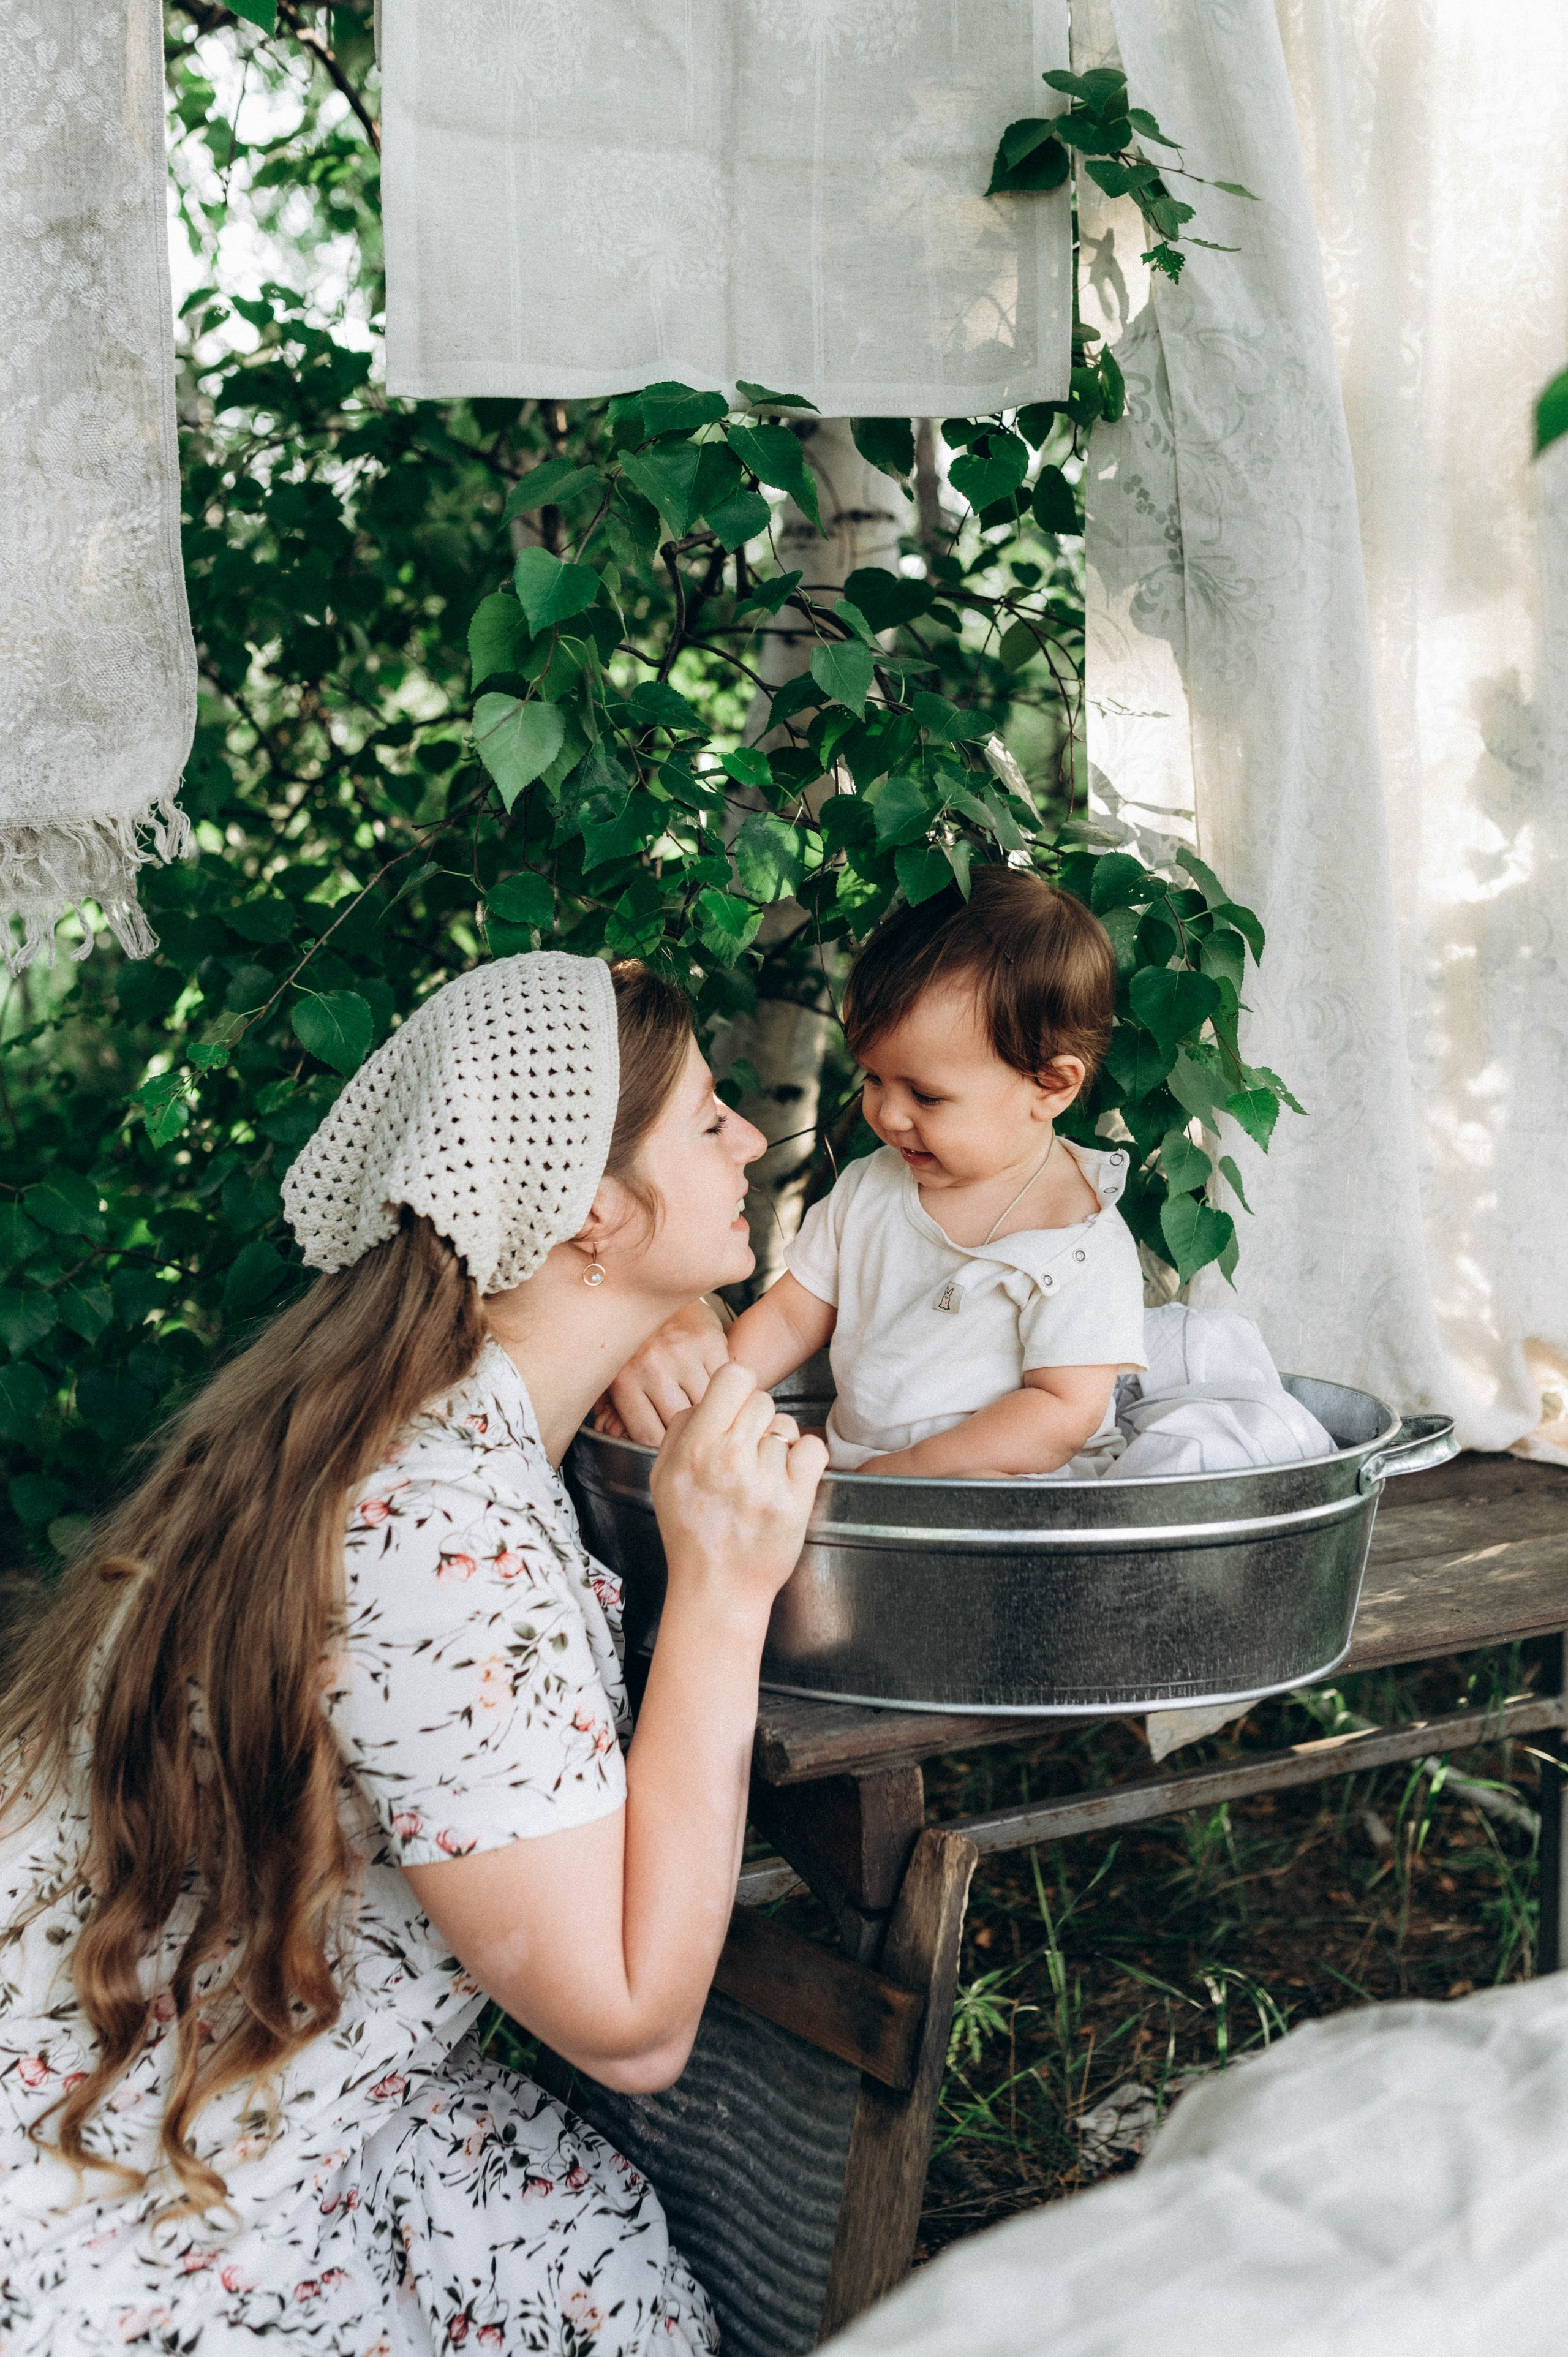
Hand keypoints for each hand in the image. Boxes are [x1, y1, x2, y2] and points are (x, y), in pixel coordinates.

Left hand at [598, 1300, 731, 1443]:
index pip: (649, 1437)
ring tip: (711, 1412)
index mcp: (625, 1381)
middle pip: (683, 1424)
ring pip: (710, 1404)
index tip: (671, 1446)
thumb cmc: (630, 1337)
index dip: (664, 1448)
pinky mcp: (711, 1340)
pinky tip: (721, 1387)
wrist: (647, 1281)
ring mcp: (685, 1353)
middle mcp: (654, 1367)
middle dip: (692, 1433)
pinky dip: (728, 1388)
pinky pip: (728, 1380)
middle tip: (696, 1432)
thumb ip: (612, 1411)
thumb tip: (615, 1439)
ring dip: (714, 1411)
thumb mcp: (611, 1372)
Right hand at [651, 1361, 825, 1619]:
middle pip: (763, 1400)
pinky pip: (814, 1448)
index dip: (738, 1389)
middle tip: (746, 1452)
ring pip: (787, 1427)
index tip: (735, 1408)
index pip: (734, 1376)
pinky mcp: (795, 1500)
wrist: (716, 1589)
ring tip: (761, 1475)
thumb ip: (680, 1429)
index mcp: (695, 1447)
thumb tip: (708, 1398)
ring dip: (778, 1446)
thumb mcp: (663, 1476)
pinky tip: (787, 1479)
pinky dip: (805, 1460)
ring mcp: (765, 1480)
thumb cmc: (690, 1533)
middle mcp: (729, 1459)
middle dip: (757, 1422)